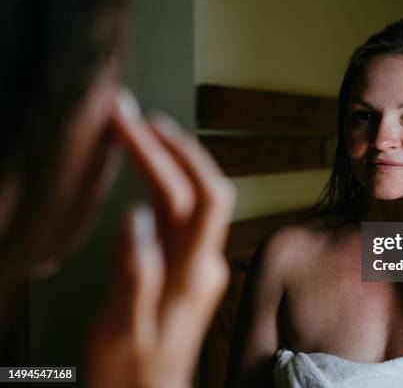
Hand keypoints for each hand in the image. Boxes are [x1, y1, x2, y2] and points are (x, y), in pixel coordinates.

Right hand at [87, 89, 234, 387]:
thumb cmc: (133, 375)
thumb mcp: (125, 331)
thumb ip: (134, 277)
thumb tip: (136, 219)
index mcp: (193, 274)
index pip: (202, 198)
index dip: (179, 156)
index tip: (144, 126)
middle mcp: (203, 262)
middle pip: (198, 188)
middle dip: (168, 146)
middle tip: (132, 115)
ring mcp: (197, 262)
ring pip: (190, 197)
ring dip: (167, 159)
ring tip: (137, 130)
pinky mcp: (186, 266)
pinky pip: (181, 212)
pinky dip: (164, 182)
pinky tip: (147, 171)